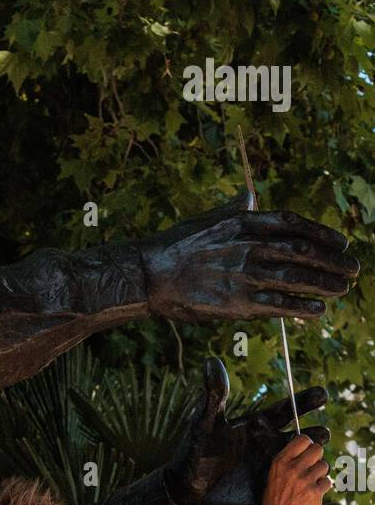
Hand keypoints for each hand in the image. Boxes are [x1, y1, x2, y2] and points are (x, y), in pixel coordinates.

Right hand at [140, 192, 357, 322]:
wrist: (150, 274)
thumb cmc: (177, 246)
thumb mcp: (208, 219)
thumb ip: (233, 208)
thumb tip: (248, 195)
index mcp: (244, 222)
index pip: (294, 225)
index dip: (323, 234)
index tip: (341, 243)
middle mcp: (249, 246)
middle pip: (303, 251)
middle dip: (332, 261)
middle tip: (353, 269)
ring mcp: (245, 275)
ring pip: (296, 278)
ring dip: (325, 284)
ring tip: (343, 289)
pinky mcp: (236, 302)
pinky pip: (277, 305)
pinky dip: (301, 307)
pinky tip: (318, 310)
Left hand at [165, 356, 329, 504]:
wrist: (188, 490)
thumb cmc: (195, 453)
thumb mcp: (205, 424)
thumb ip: (212, 397)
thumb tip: (212, 362)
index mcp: (258, 425)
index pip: (286, 410)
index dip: (305, 401)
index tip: (322, 394)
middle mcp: (269, 444)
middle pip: (301, 437)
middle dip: (315, 435)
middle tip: (323, 433)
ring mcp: (272, 468)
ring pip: (302, 462)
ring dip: (313, 460)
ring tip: (319, 456)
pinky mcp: (270, 490)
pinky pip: (293, 486)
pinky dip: (306, 483)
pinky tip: (315, 483)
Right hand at [259, 431, 330, 504]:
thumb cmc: (275, 497)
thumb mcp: (274, 474)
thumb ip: (289, 460)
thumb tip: (308, 447)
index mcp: (281, 462)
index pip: (303, 439)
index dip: (307, 444)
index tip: (306, 451)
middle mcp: (293, 469)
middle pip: (318, 449)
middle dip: (316, 456)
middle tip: (311, 465)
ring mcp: (305, 481)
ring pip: (324, 466)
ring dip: (320, 473)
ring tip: (309, 482)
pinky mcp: (315, 493)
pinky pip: (327, 482)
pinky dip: (322, 487)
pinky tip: (312, 493)